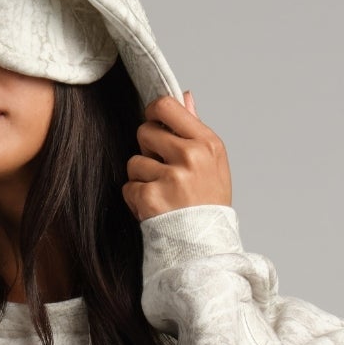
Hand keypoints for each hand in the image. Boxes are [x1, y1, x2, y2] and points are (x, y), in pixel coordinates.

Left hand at [123, 90, 231, 220]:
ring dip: (142, 178)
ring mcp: (171, 178)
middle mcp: (190, 157)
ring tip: (161, 193)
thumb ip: (195, 128)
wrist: (207, 249)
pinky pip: (129, 187)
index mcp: (207, 143)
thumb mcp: (214, 164)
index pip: (167, 106)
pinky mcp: (151, 198)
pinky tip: (154, 208)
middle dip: (147, 150)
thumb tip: (185, 96)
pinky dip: (137, 199)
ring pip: (134, 161)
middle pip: (145, 132)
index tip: (154, 124)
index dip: (153, 113)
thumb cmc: (210, 205)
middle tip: (162, 170)